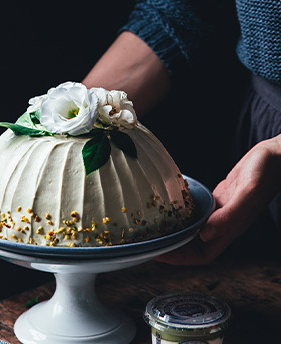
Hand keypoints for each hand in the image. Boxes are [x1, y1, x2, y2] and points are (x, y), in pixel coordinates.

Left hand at [157, 135, 280, 264]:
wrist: (274, 157)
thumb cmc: (265, 174)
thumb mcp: (248, 193)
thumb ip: (229, 215)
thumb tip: (205, 235)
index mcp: (230, 229)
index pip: (201, 255)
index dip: (179, 258)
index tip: (157, 254)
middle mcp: (222, 224)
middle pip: (193, 245)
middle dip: (171, 247)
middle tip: (148, 241)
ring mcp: (219, 211)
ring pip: (193, 228)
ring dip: (175, 230)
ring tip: (153, 227)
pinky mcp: (218, 198)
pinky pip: (196, 211)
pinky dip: (182, 212)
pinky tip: (169, 204)